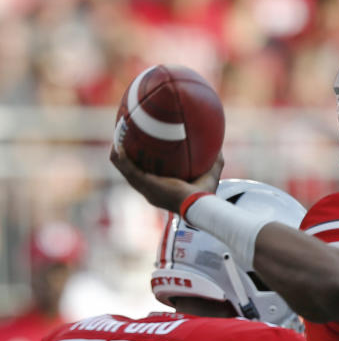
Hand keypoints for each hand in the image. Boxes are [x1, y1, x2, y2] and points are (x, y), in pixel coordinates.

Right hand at [109, 143, 223, 213]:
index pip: (145, 173)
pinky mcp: (143, 184)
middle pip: (130, 168)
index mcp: (160, 189)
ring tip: (118, 133)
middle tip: (124, 134)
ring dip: (118, 150)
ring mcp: (144, 187)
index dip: (141, 161)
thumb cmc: (205, 196)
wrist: (199, 206)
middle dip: (125, 152)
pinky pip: (126, 167)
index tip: (140, 147)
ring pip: (123, 166)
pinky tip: (118, 143)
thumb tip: (219, 147)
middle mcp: (148, 189)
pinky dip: (120, 156)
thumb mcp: (209, 174)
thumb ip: (214, 161)